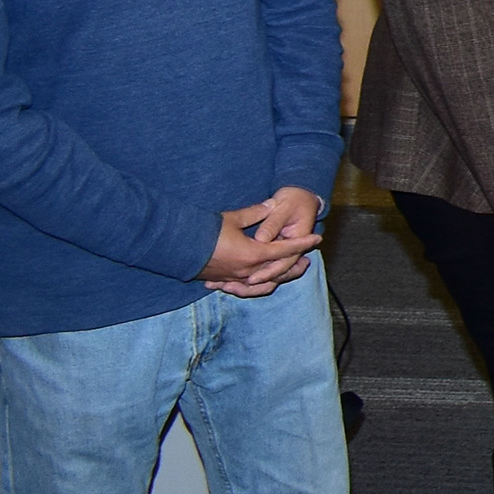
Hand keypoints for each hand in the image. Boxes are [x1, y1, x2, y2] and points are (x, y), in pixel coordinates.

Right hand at [199, 198, 321, 293]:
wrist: (177, 247)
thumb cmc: (206, 231)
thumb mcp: (233, 219)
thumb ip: (256, 213)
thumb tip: (272, 204)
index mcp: (253, 255)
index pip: (285, 250)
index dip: (302, 244)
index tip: (316, 240)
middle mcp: (247, 271)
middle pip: (278, 271)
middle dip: (294, 266)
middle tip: (308, 261)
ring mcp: (235, 279)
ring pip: (264, 284)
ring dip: (279, 279)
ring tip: (289, 273)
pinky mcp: (224, 282)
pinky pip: (246, 289)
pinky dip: (257, 287)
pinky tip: (262, 283)